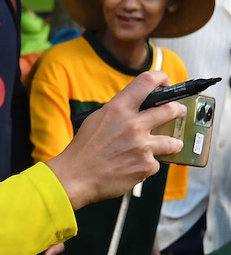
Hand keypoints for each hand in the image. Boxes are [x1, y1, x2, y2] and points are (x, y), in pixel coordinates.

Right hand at [46, 71, 184, 208]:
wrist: (75, 176)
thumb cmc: (83, 149)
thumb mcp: (96, 120)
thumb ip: (119, 112)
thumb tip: (138, 108)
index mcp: (118, 108)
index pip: (147, 81)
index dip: (161, 78)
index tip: (166, 83)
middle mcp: (133, 124)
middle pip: (170, 109)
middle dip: (178, 110)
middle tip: (178, 111)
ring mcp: (142, 146)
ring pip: (172, 142)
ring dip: (172, 143)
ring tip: (171, 145)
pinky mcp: (146, 166)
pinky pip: (155, 163)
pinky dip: (146, 165)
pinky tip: (133, 166)